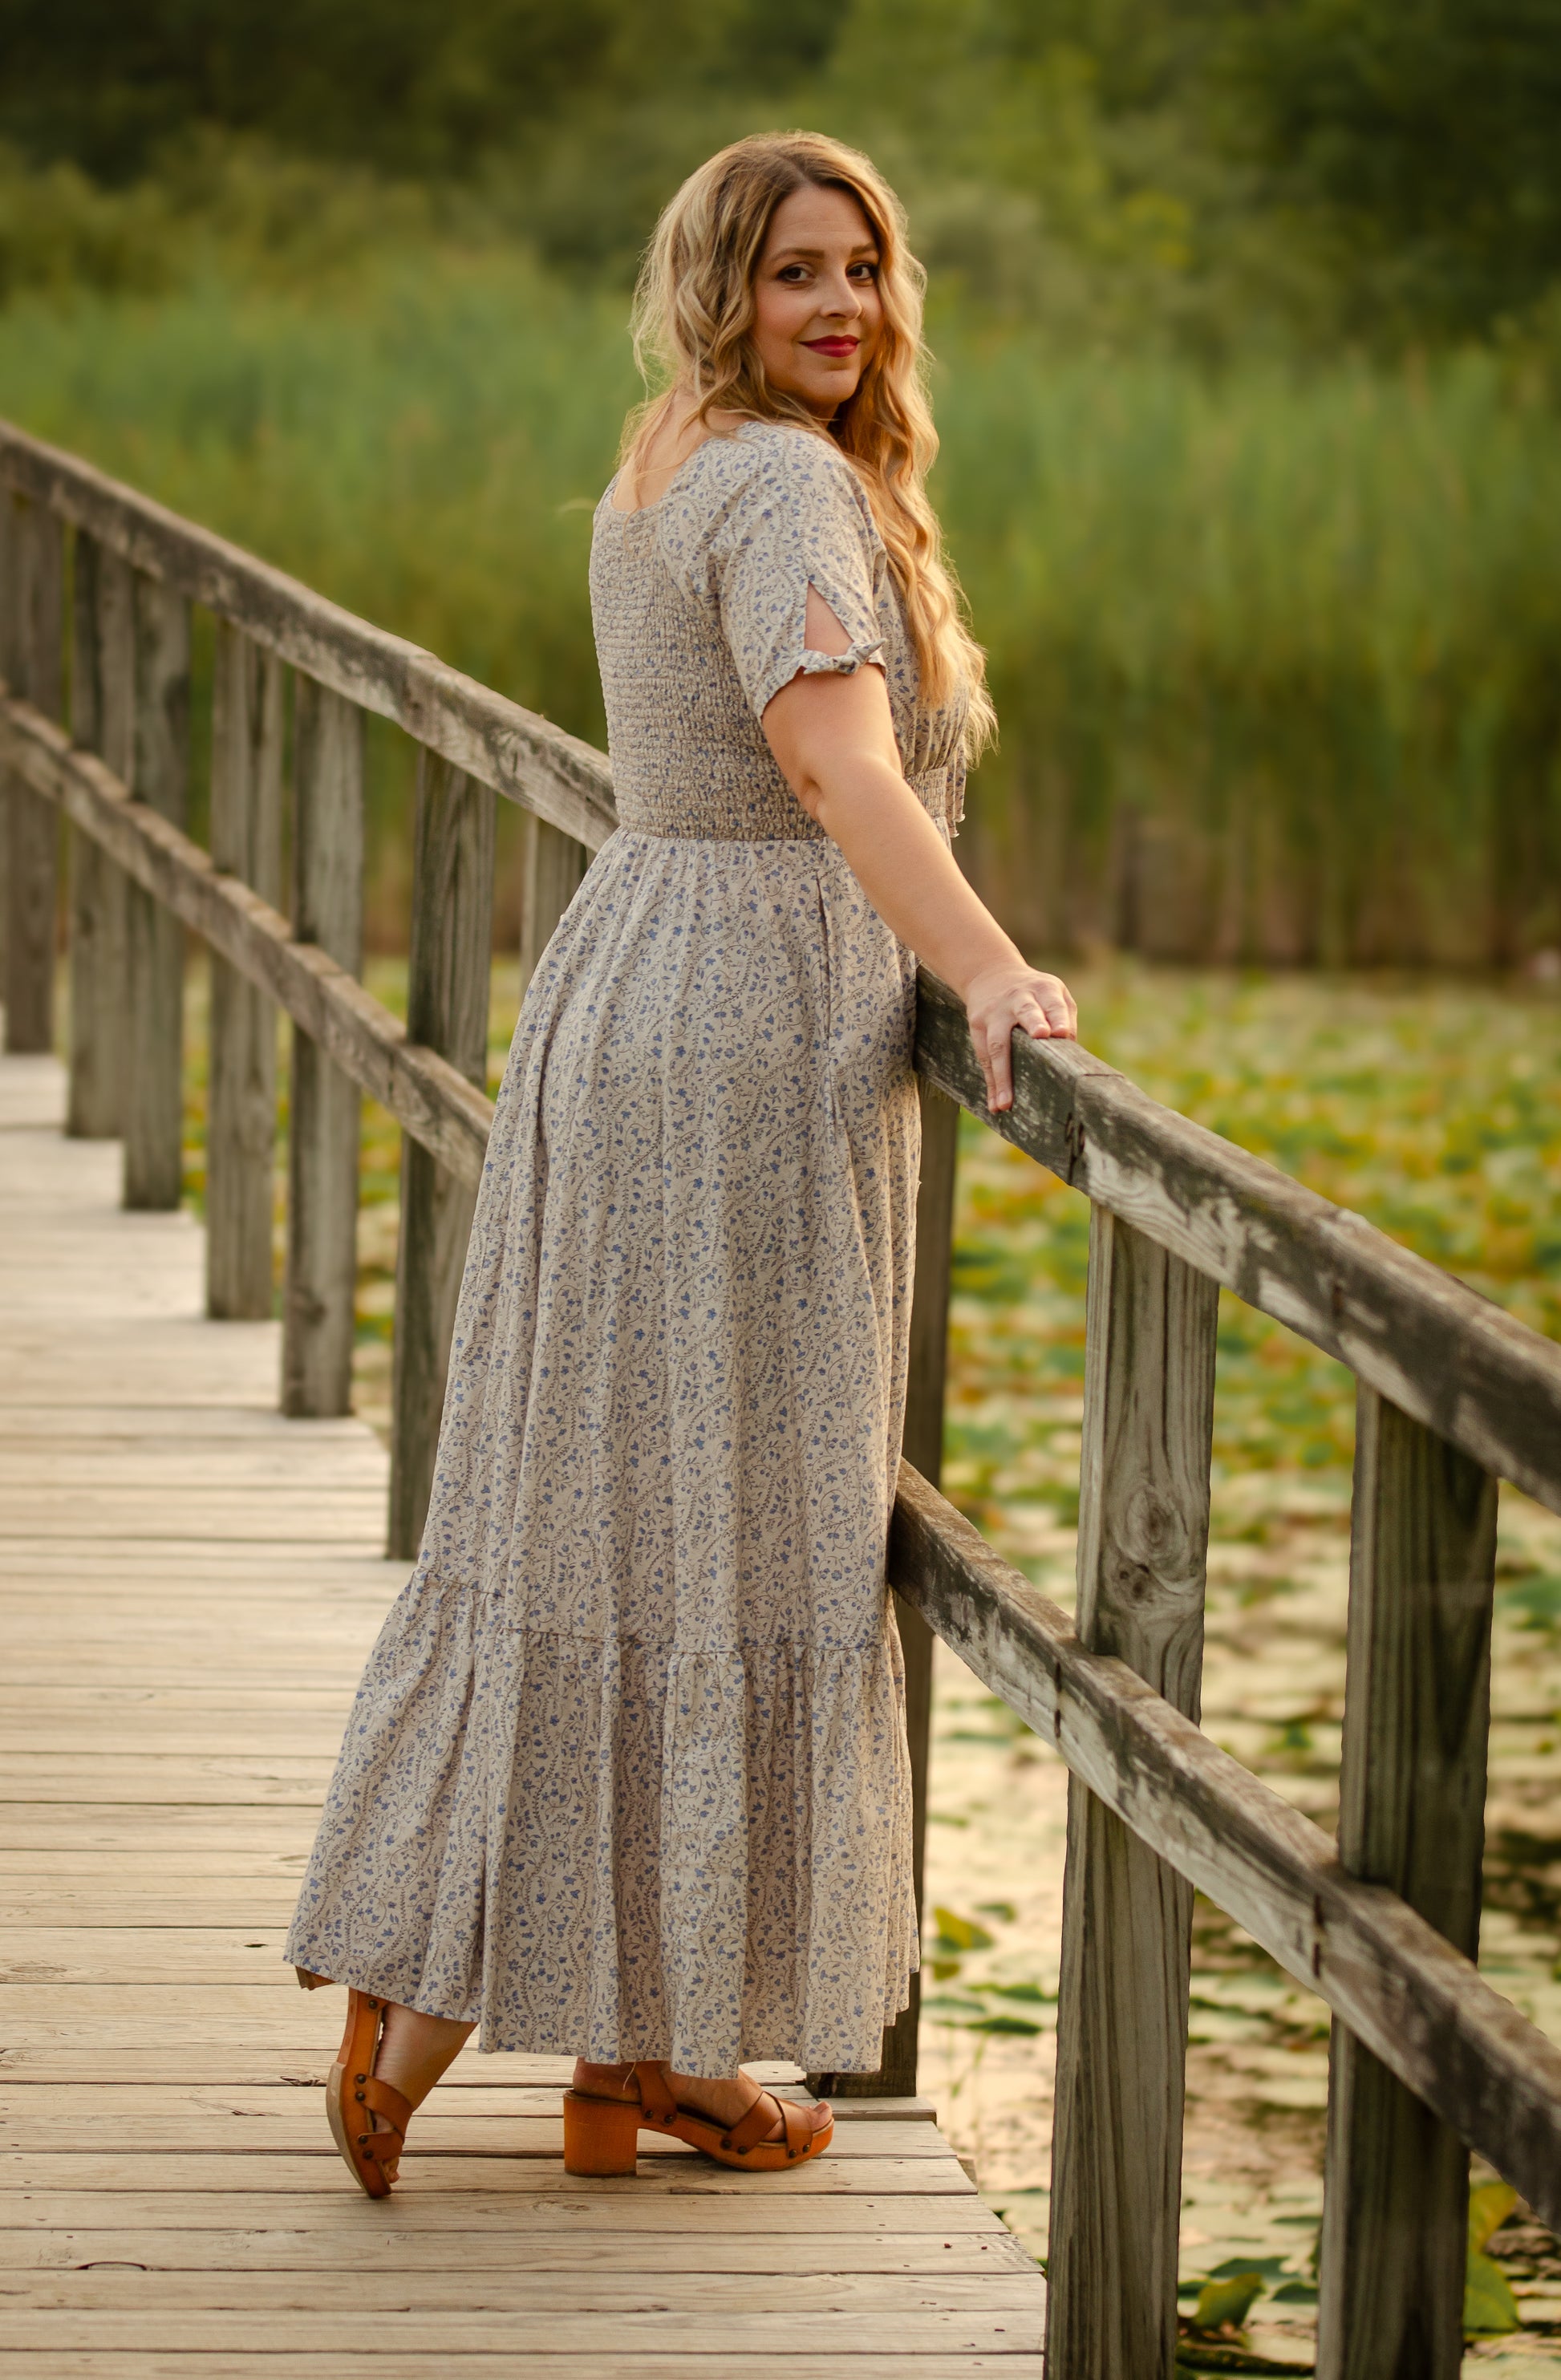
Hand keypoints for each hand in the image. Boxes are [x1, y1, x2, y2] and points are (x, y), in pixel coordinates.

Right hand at [962, 960, 1077, 1112]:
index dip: (1057, 1017)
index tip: (1060, 1033)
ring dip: (1002, 1074)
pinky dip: (991, 1083)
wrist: (991, 974)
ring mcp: (995, 1013)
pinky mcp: (977, 1025)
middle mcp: (1018, 998)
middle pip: (1025, 1012)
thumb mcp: (1053, 993)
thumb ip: (1065, 1017)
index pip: (1053, 1004)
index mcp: (1043, 990)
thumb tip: (1070, 1057)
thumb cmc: (1034, 993)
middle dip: (1033, 1024)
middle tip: (1041, 1037)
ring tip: (1006, 1103)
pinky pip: (985, 1057)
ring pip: (998, 1043)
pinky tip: (995, 1103)